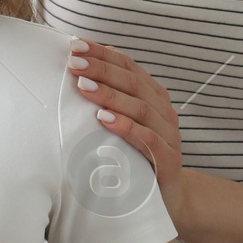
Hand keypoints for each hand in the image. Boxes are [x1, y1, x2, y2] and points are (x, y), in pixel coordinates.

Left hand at [68, 37, 186, 204]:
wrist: (167, 198)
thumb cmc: (136, 154)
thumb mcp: (123, 121)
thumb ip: (111, 95)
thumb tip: (84, 63)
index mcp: (153, 95)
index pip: (128, 65)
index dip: (103, 54)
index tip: (75, 45)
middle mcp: (163, 110)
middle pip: (133, 82)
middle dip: (102, 69)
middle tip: (75, 62)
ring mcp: (168, 135)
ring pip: (140, 107)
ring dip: (110, 95)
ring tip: (84, 87)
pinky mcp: (168, 160)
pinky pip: (147, 139)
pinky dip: (125, 126)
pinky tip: (104, 119)